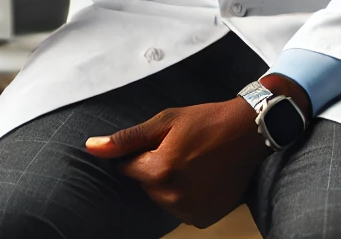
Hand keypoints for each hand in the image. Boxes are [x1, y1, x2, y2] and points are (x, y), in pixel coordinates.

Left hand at [83, 98, 267, 226]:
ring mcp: (190, 210)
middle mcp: (172, 196)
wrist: (249, 132)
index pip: (128, 168)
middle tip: (182, 149)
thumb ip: (126, 140)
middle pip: (146, 185)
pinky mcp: (204, 218)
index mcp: (159, 171)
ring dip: (171, 183)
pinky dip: (187, 195)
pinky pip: (182, 208)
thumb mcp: (165, 121)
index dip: (142, 153)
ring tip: (194, 161)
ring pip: (163, 197)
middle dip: (156, 168)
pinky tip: (202, 177)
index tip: (163, 142)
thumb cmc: (207, 122)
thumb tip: (91, 148)